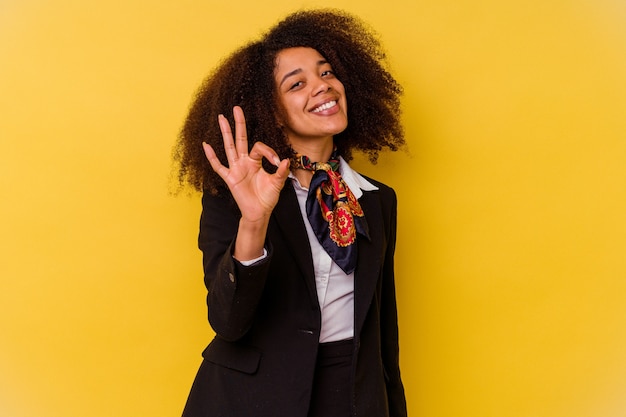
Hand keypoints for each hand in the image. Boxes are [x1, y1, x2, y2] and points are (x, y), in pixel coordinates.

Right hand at [202, 106, 289, 224]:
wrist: (259, 212)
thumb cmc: (267, 197)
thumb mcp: (277, 183)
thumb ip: (281, 172)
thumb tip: (285, 160)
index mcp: (255, 161)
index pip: (259, 147)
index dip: (268, 151)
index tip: (277, 161)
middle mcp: (244, 162)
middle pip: (240, 138)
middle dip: (239, 123)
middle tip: (236, 108)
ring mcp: (235, 169)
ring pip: (229, 147)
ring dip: (225, 133)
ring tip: (221, 118)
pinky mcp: (229, 178)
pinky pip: (218, 166)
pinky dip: (212, 156)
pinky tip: (206, 145)